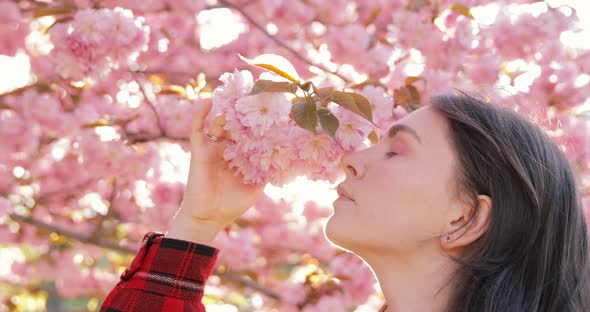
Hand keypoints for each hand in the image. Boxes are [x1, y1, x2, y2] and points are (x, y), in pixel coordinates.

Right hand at [166, 100, 264, 242]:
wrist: (208, 217)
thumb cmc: (231, 204)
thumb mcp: (256, 188)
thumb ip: (266, 173)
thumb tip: (284, 160)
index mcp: (240, 157)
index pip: (250, 136)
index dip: (259, 126)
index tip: (273, 112)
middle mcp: (226, 149)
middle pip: (236, 126)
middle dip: (245, 114)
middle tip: (257, 97)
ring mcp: (213, 148)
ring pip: (219, 124)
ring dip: (228, 111)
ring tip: (237, 96)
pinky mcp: (199, 150)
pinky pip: (198, 128)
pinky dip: (201, 114)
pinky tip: (209, 102)